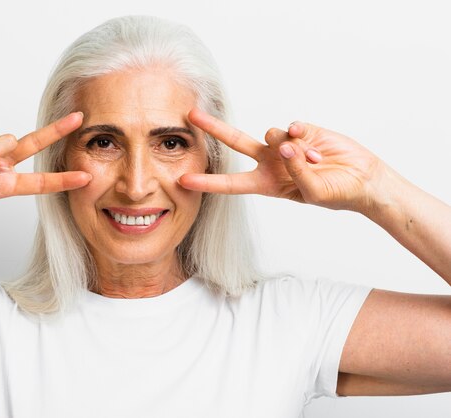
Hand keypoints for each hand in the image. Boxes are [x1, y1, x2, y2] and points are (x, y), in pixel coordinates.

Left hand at [179, 108, 386, 211]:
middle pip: (235, 143)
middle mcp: (270, 162)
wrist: (363, 179)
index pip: (231, 183)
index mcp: (266, 184)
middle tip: (191, 115)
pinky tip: (314, 148)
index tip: (184, 179)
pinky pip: (291, 127)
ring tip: (314, 162)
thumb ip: (296, 171)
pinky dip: (300, 135)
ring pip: (270, 134)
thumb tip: (283, 145)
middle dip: (214, 129)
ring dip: (291, 149)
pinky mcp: (302, 131)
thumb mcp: (313, 192)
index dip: (208, 182)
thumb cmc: (336, 194)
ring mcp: (284, 145)